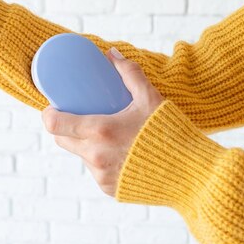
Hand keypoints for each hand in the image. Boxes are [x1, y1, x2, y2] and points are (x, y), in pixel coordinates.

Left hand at [41, 47, 164, 196]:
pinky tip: (114, 153)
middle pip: (62, 140)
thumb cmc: (172, 133)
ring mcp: (101, 176)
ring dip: (84, 144)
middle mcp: (96, 156)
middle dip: (64, 127)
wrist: (193, 175)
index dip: (49, 114)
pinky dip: (100, 161)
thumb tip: (111, 54)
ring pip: (80, 156)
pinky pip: (96, 172)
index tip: (53, 106)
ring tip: (100, 132)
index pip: (54, 124)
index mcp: (101, 131)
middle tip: (76, 114)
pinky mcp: (110, 189)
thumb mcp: (150, 98)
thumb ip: (129, 73)